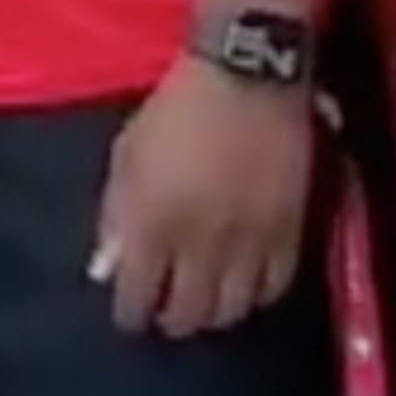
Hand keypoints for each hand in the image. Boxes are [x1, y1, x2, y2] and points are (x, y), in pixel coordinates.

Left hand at [91, 57, 316, 334]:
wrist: (246, 75)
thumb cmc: (175, 111)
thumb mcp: (127, 155)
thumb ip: (114, 215)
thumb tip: (107, 269)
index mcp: (153, 223)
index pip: (138, 297)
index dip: (132, 314)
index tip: (130, 313)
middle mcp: (200, 242)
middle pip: (188, 313)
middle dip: (173, 320)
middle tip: (168, 313)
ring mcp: (248, 240)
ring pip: (232, 309)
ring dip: (214, 314)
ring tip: (207, 304)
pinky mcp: (288, 230)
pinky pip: (274, 286)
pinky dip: (256, 294)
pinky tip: (245, 287)